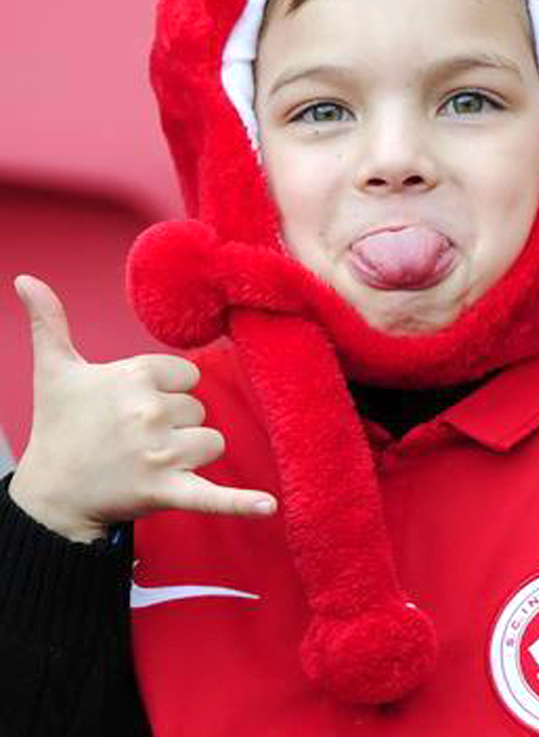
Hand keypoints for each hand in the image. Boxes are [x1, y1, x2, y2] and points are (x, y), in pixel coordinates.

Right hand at [9, 275, 276, 541]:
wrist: (49, 496)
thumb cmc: (58, 429)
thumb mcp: (54, 370)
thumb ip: (48, 321)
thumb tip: (24, 277)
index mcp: (134, 375)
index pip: (187, 376)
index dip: (165, 392)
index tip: (132, 408)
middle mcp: (149, 410)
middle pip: (198, 409)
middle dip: (173, 425)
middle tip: (132, 439)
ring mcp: (159, 452)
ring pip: (211, 442)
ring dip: (189, 454)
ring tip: (148, 461)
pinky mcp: (166, 491)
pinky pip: (214, 496)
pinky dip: (241, 503)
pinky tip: (269, 506)